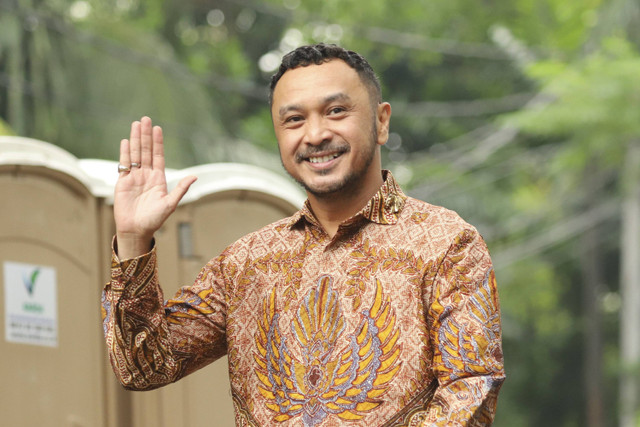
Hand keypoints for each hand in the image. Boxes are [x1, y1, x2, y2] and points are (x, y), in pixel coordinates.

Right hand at [114, 116, 196, 258]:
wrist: (136, 230)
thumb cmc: (154, 220)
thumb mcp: (170, 203)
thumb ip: (181, 189)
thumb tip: (194, 177)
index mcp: (159, 179)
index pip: (158, 156)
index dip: (158, 142)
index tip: (158, 128)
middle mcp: (146, 175)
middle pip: (146, 151)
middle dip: (145, 135)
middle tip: (145, 119)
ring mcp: (134, 178)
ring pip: (135, 154)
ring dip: (135, 139)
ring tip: (135, 124)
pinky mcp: (123, 182)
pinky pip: (124, 165)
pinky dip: (124, 153)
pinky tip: (125, 141)